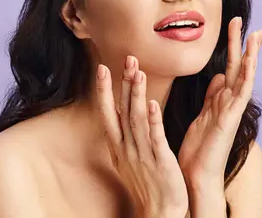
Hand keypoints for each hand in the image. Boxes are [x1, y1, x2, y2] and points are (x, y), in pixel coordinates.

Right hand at [96, 55, 188, 217]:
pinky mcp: (160, 161)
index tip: (101, 68)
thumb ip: (125, 134)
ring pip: (137, 119)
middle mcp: (126, 147)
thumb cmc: (146, 183)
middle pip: (122, 110)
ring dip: (136, 95)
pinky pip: (155, 138)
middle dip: (123, 83)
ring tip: (137, 72)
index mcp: (118, 145)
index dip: (104, 90)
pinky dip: (153, 120)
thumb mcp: (128, 157)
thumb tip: (120, 116)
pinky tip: (153, 104)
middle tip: (128, 58)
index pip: (107, 112)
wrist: (159, 212)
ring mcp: (142, 154)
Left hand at [178, 17, 261, 189]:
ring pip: (244, 77)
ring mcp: (232, 111)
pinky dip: (247, 77)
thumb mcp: (203, 115)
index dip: (235, 48)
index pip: (231, 68)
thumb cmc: (199, 149)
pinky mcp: (230, 119)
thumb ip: (212, 96)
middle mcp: (229, 103)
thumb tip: (220, 76)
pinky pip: (241, 94)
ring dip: (250, 56)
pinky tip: (250, 61)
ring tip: (255, 35)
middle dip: (243, 45)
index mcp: (220, 99)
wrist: (197, 175)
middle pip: (239, 68)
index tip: (237, 28)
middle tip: (249, 24)